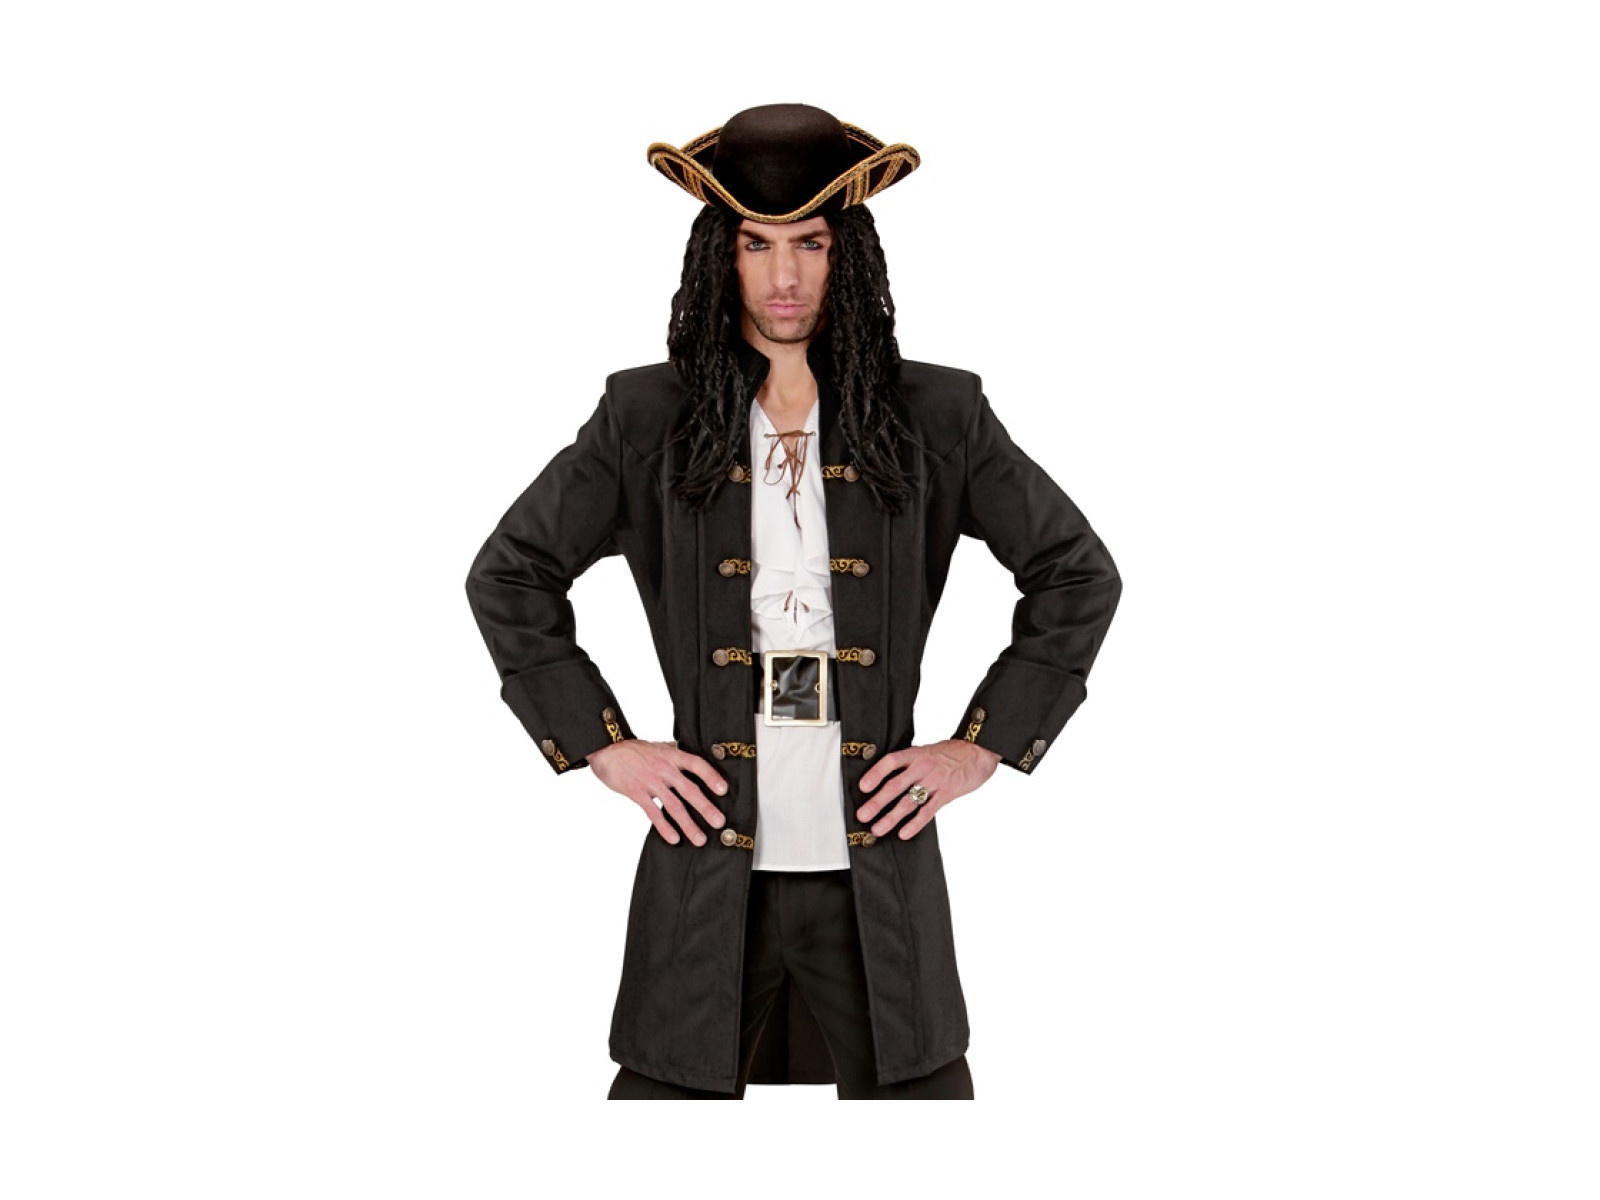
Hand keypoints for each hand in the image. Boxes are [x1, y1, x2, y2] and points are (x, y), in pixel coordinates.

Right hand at [588, 740, 728, 846]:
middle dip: (706, 807)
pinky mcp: (637, 793)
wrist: (607, 750)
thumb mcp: (658, 746)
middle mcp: (664, 769)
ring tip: (700, 838)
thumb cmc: (633, 750)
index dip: (711, 776)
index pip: (696, 764)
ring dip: (688, 824)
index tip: (724, 790)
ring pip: (674, 805)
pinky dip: (664, 827)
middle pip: (689, 789)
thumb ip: (675, 753)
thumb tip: (692, 759)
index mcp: (671, 755)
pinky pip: (653, 813)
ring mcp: (650, 782)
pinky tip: (673, 838)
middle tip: (719, 822)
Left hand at [855, 739, 1001, 840]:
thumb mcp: (926, 751)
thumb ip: (908, 763)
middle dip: (877, 802)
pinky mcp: (946, 794)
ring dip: (891, 817)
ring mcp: (935, 781)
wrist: (978, 753)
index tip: (863, 787)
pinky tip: (903, 833)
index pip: (891, 761)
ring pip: (909, 802)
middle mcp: (923, 767)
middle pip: (895, 785)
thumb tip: (885, 777)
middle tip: (863, 815)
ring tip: (878, 829)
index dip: (876, 773)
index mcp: (915, 754)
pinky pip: (928, 811)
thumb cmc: (949, 753)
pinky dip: (914, 824)